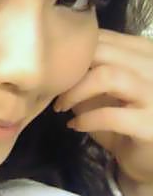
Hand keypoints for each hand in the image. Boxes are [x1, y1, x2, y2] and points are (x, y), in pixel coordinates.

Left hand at [53, 28, 152, 195]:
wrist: (149, 159)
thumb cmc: (124, 120)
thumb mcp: (105, 88)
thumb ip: (89, 68)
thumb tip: (53, 58)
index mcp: (143, 51)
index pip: (101, 36)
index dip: (72, 51)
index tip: (53, 69)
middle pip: (102, 50)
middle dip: (70, 69)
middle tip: (52, 88)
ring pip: (108, 75)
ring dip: (76, 91)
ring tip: (61, 106)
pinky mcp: (151, 124)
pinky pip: (110, 115)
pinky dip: (86, 119)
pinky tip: (74, 126)